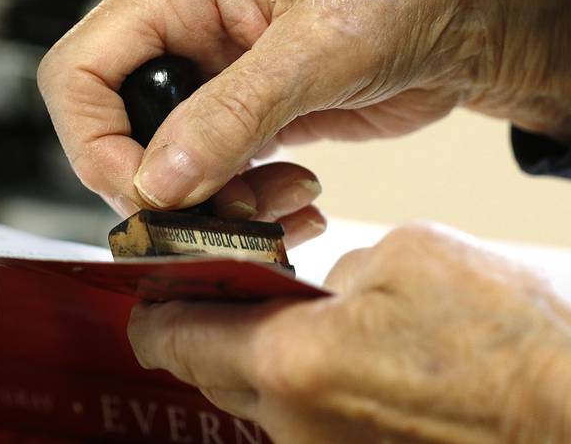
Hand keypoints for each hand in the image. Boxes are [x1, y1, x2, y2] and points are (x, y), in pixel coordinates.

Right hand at [38, 0, 570, 216]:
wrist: (471, 16)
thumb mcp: (318, 49)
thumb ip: (230, 116)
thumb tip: (157, 182)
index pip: (78, 71)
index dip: (96, 145)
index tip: (147, 197)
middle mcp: (181, 21)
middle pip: (112, 123)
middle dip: (159, 183)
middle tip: (214, 216)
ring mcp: (209, 68)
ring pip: (161, 158)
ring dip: (209, 200)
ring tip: (275, 207)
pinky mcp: (239, 108)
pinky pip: (208, 170)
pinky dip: (240, 201)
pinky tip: (290, 198)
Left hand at [128, 223, 570, 442]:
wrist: (570, 420)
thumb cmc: (510, 348)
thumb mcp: (411, 257)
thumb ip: (336, 268)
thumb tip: (320, 285)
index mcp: (293, 363)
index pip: (174, 338)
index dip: (152, 308)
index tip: (151, 287)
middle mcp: (295, 423)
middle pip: (205, 371)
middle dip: (201, 326)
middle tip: (220, 287)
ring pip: (251, 397)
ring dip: (253, 353)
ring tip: (291, 312)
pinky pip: (297, 418)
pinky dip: (295, 382)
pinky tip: (338, 353)